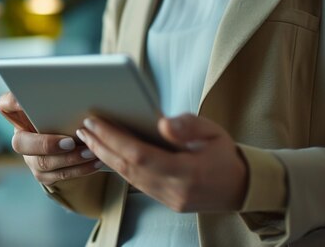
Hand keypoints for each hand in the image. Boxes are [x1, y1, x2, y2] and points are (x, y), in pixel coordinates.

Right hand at [0, 92, 102, 185]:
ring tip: (90, 152)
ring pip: (42, 163)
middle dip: (46, 144)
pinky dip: (79, 169)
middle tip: (70, 142)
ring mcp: (30, 157)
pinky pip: (58, 175)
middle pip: (20, 143)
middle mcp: (21, 136)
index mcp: (20, 114)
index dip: (12, 103)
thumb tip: (78, 95)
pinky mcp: (43, 173)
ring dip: (69, 159)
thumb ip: (61, 100)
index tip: (24, 101)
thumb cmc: (67, 113)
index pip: (5, 104)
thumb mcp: (62, 105)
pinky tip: (95, 161)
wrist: (75, 138)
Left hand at [76, 114, 246, 211]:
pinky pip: (135, 183)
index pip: (139, 154)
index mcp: (187, 172)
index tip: (94, 122)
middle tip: (82, 128)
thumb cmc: (225, 154)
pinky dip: (117, 167)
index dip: (113, 138)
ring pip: (127, 177)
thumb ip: (188, 125)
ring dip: (105, 157)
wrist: (241, 187)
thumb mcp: (213, 132)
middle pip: (127, 167)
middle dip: (101, 146)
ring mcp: (168, 199)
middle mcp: (174, 190)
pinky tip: (105, 154)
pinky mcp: (164, 201)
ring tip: (88, 139)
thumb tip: (161, 122)